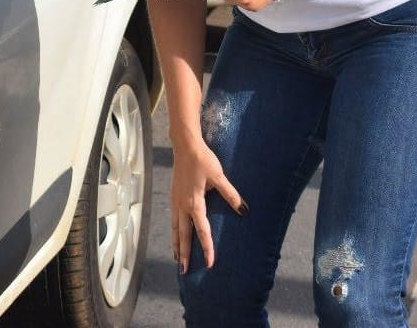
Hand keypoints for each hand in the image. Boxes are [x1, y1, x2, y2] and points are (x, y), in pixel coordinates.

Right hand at [171, 139, 245, 272]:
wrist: (185, 145)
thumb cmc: (203, 160)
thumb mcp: (219, 176)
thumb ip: (231, 195)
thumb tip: (244, 210)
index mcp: (194, 203)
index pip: (202, 231)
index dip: (207, 248)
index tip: (210, 263)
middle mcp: (182, 205)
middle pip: (183, 234)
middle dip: (184, 253)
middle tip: (184, 270)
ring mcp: (176, 200)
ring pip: (175, 228)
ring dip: (176, 243)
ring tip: (177, 257)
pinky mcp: (174, 194)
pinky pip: (173, 218)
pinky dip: (174, 230)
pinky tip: (175, 232)